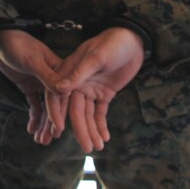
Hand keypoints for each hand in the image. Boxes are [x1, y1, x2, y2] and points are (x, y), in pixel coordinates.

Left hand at [0, 29, 64, 143]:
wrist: (0, 40)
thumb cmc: (18, 45)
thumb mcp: (32, 60)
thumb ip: (46, 76)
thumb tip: (62, 92)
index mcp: (59, 70)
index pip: (61, 95)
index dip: (59, 113)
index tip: (57, 129)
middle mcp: (53, 79)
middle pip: (55, 105)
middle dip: (51, 123)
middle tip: (48, 140)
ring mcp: (41, 84)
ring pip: (45, 108)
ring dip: (42, 124)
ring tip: (40, 140)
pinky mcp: (30, 87)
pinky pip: (34, 105)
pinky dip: (34, 117)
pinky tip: (31, 129)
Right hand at [51, 27, 145, 152]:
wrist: (133, 41)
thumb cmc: (112, 43)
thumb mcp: (96, 57)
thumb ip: (78, 74)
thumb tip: (59, 88)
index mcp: (71, 72)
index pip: (57, 96)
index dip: (56, 113)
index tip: (59, 131)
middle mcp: (78, 83)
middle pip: (74, 110)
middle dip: (80, 130)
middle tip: (87, 148)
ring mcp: (91, 89)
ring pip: (88, 115)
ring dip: (92, 131)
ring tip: (97, 147)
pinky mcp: (104, 93)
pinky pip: (100, 112)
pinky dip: (101, 125)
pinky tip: (104, 137)